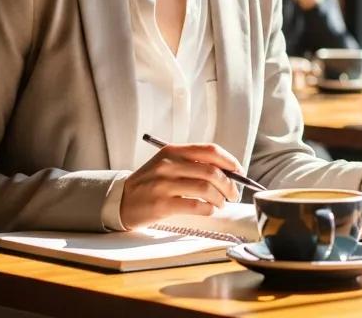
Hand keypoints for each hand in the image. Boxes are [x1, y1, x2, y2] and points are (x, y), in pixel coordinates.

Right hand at [119, 143, 242, 228]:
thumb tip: (229, 172)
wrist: (121, 201)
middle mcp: (168, 165)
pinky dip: (208, 209)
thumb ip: (193, 164)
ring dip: (220, 199)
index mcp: (173, 151)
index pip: (210, 150)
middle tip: (233, 194)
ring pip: (206, 189)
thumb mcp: (167, 164)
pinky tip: (208, 210)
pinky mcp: (161, 204)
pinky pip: (195, 206)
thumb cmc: (151, 183)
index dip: (230, 161)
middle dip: (230, 185)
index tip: (239, 172)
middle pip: (212, 172)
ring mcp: (164, 184)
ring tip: (220, 204)